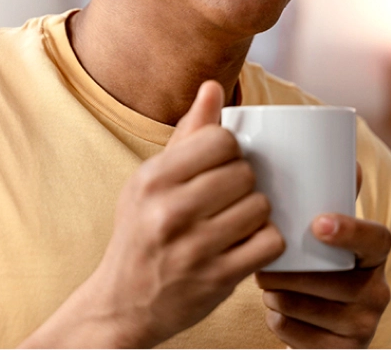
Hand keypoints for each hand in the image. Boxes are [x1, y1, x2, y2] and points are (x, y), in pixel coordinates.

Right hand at [21, 81, 284, 347]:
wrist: (121, 304)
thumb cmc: (140, 231)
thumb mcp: (151, 179)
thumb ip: (188, 133)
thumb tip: (213, 88)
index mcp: (153, 178)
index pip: (222, 139)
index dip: (230, 150)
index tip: (220, 164)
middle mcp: (170, 211)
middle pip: (245, 172)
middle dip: (243, 182)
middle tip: (228, 196)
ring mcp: (195, 248)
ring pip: (260, 206)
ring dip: (255, 212)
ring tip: (235, 219)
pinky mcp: (217, 279)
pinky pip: (269, 242)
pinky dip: (265, 241)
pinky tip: (246, 243)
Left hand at [255, 166, 390, 348]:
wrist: (323, 318)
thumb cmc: (319, 257)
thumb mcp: (328, 227)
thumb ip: (334, 191)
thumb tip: (347, 156)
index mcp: (377, 253)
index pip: (377, 240)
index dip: (352, 231)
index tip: (318, 223)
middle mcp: (379, 290)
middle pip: (338, 282)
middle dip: (295, 274)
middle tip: (263, 264)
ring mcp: (365, 325)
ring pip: (315, 310)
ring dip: (282, 296)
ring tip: (265, 282)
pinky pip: (303, 339)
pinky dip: (281, 323)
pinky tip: (274, 310)